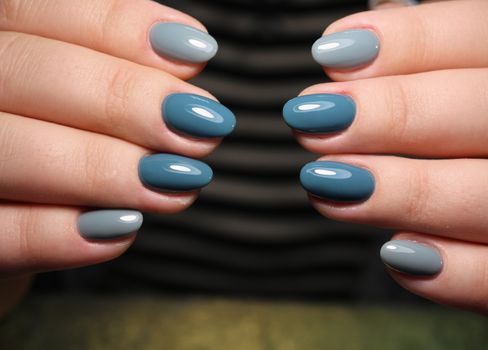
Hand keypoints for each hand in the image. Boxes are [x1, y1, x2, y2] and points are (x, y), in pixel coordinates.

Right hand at [0, 0, 233, 313]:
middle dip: (124, 100)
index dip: (118, 27)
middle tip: (199, 127)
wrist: (8, 214)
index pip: (35, 11)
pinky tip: (124, 226)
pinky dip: (63, 234)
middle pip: (25, 73)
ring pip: (9, 151)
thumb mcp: (81, 95)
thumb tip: (190, 52)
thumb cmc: (52, 138)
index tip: (196, 50)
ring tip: (176, 181)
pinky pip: (0, 235)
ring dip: (105, 169)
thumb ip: (119, 68)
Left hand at [284, 0, 487, 320]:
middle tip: (314, 119)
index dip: (416, 40)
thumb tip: (361, 35)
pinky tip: (395, 253)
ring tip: (324, 182)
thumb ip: (437, 61)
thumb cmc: (484, 142)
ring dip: (408, 190)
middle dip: (399, 114)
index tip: (332, 53)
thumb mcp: (471, 87)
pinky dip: (458, 273)